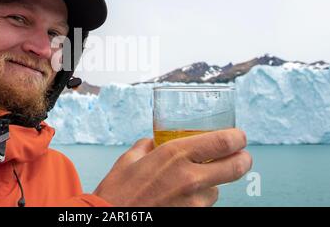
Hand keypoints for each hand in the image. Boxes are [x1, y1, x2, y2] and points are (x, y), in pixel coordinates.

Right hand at [93, 128, 251, 206]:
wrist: (112, 218)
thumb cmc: (118, 190)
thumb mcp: (130, 158)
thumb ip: (148, 145)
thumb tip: (155, 141)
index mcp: (175, 154)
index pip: (223, 142)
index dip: (237, 138)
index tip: (238, 136)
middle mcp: (190, 177)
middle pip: (236, 166)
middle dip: (243, 159)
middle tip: (241, 156)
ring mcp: (193, 201)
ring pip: (219, 189)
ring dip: (212, 183)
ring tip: (193, 181)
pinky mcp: (192, 217)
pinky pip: (205, 205)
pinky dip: (199, 198)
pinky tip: (182, 196)